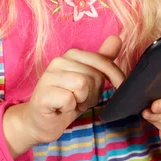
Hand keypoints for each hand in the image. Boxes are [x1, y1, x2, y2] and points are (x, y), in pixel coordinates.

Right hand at [6, 35, 125, 151]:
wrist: (40, 122)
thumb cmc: (66, 100)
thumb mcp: (89, 81)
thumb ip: (102, 60)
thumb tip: (117, 38)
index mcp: (72, 55)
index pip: (102, 61)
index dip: (115, 77)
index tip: (120, 88)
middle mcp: (59, 61)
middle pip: (94, 76)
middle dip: (93, 94)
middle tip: (79, 100)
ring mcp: (49, 76)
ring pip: (82, 85)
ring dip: (81, 101)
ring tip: (71, 104)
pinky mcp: (43, 94)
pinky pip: (69, 99)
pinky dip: (69, 108)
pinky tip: (60, 109)